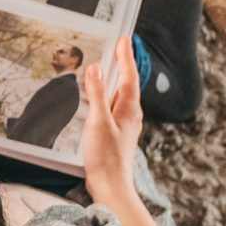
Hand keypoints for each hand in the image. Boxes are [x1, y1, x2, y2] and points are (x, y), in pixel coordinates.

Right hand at [78, 38, 144, 205]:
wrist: (111, 187)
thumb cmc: (105, 157)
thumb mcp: (98, 122)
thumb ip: (97, 95)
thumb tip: (95, 69)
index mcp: (129, 109)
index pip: (129, 76)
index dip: (125, 56)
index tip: (123, 39)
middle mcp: (131, 114)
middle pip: (128, 82)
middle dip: (123, 63)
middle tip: (118, 45)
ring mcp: (125, 124)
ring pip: (121, 94)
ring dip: (116, 78)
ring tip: (109, 64)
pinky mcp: (118, 132)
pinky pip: (115, 106)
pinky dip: (109, 94)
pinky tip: (101, 96)